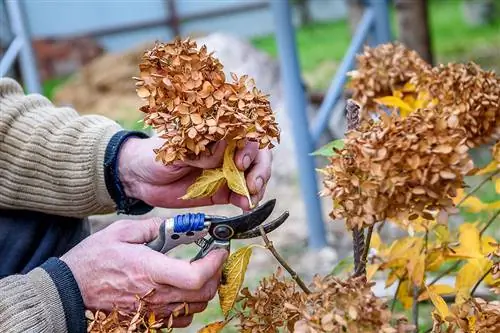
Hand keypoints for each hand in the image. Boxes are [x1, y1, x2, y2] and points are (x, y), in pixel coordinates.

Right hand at [60, 218, 227, 327]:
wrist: (70, 290)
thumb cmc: (93, 260)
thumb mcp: (120, 231)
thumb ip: (153, 227)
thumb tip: (178, 225)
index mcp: (149, 269)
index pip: (196, 276)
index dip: (215, 263)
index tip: (219, 250)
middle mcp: (155, 294)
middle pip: (203, 294)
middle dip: (216, 274)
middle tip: (214, 258)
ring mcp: (152, 311)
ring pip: (195, 307)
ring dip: (205, 289)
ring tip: (201, 271)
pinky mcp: (148, 321)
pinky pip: (181, 318)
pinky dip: (190, 304)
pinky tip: (183, 289)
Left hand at [118, 137, 271, 210]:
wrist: (140, 178)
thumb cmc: (157, 154)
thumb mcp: (177, 147)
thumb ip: (201, 150)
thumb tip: (224, 149)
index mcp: (217, 133)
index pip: (245, 134)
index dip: (249, 148)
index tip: (240, 162)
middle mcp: (226, 150)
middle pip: (257, 155)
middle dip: (260, 170)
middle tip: (252, 185)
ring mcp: (226, 171)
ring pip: (253, 175)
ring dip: (257, 186)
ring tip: (250, 198)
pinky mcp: (221, 191)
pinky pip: (241, 195)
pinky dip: (247, 200)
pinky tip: (245, 206)